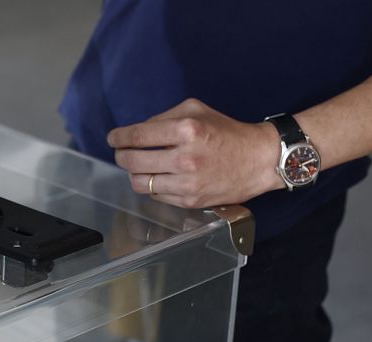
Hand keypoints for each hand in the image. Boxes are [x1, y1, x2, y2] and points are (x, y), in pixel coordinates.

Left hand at [107, 98, 283, 207]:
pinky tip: (159, 177)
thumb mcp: (196, 111)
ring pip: (140, 183)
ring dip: (134, 174)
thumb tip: (137, 132)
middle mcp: (185, 158)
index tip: (113, 139)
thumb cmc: (226, 131)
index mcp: (187, 130)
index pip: (138, 136)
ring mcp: (187, 183)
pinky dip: (152, 186)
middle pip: (133, 162)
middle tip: (122, 153)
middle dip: (121, 157)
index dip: (118, 138)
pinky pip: (156, 196)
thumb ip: (163, 118)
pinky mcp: (190, 201)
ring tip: (139, 167)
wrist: (258, 160)